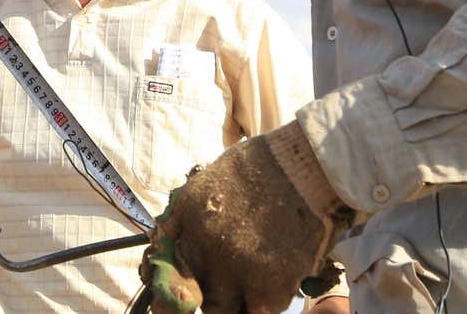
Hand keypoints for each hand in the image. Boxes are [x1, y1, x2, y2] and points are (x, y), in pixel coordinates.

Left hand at [137, 122, 348, 313]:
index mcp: (186, 217)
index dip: (166, 281)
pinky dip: (260, 306)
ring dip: (228, 302)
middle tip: (214, 288)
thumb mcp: (210, 179)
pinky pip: (255, 313)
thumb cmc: (263, 167)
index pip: (161, 263)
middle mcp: (202, 247)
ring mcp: (233, 270)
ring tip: (246, 286)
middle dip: (196, 294)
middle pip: (184, 294)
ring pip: (217, 310)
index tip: (175, 289)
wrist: (305, 168)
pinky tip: (270, 290)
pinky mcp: (267, 288)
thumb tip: (173, 237)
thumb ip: (189, 213)